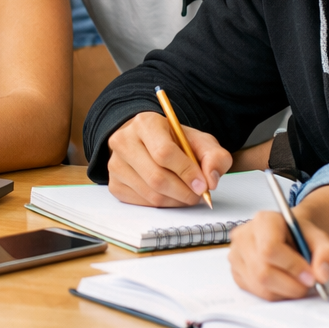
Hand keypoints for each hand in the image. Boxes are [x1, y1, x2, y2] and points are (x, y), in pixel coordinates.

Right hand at [105, 111, 231, 205]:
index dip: (186, 172)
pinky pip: (142, 203)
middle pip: (156, 177)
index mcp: (145, 123)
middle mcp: (123, 141)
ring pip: (150, 194)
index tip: (203, 185)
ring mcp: (115, 163)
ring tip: (187, 194)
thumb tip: (211, 180)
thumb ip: (214, 156)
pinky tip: (171, 195)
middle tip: (198, 195)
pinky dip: (163, 204)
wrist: (148, 143)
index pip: (164, 152)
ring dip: (175, 201)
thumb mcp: (199, 141)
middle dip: (184, 192)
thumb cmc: (175, 142)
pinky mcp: (114, 184)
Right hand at [228, 209, 328, 299]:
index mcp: (263, 221)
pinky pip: (256, 292)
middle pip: (263, 272)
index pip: (270, 248)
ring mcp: (236, 255)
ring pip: (260, 286)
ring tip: (297, 282)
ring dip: (285, 291)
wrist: (289, 236)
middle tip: (308, 283)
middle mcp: (244, 236)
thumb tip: (321, 274)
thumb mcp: (320, 238)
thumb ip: (327, 253)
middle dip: (291, 285)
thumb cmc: (300, 236)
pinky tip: (284, 283)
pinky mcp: (236, 272)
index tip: (311, 276)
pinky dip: (275, 294)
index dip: (292, 267)